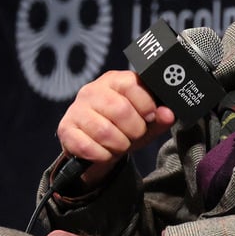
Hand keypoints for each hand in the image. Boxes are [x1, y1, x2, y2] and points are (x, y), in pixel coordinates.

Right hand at [56, 70, 175, 184]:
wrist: (97, 145)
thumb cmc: (125, 127)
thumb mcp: (147, 121)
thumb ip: (160, 117)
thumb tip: (169, 114)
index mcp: (115, 80)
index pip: (132, 84)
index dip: (146, 105)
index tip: (150, 117)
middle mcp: (93, 90)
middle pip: (120, 110)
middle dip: (134, 129)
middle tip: (135, 135)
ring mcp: (76, 109)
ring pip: (105, 131)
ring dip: (119, 145)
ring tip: (121, 144)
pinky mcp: (65, 128)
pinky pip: (87, 146)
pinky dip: (102, 155)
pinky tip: (105, 152)